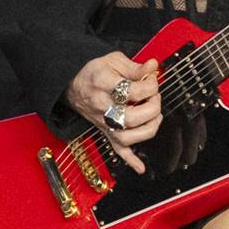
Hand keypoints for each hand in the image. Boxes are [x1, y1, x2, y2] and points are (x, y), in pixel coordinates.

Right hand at [65, 53, 161, 173]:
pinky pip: (116, 150)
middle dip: (151, 108)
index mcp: (102, 84)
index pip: (131, 91)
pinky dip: (130, 160)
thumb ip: (135, 66)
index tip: (152, 80)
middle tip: (155, 98)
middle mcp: (101, 106)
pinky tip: (141, 167)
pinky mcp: (105, 132)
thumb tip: (153, 67)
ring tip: (155, 116)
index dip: (149, 85)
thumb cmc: (95, 73)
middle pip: (130, 118)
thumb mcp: (113, 61)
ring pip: (126, 137)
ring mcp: (103, 122)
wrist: (73, 84)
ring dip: (148, 129)